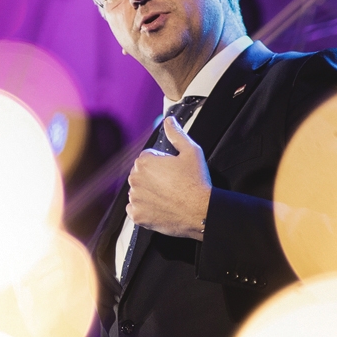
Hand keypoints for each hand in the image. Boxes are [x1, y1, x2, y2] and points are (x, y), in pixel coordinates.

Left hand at [127, 116, 210, 239]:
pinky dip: (144, 209)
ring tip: (168, 197)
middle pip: (140, 174)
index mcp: (144, 162)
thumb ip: (176, 134)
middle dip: (153, 178)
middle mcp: (134, 179)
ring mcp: (134, 198)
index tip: (174, 172)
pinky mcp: (136, 215)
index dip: (162, 164)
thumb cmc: (196, 182)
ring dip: (148, 193)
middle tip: (172, 185)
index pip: (147, 158)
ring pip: (138, 191)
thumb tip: (168, 120)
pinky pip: (135, 209)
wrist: (201, 211)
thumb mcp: (191, 152)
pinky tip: (160, 208)